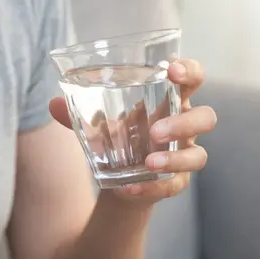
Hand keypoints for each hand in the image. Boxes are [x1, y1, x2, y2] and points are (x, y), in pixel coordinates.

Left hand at [49, 59, 216, 201]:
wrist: (119, 181)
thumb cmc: (116, 139)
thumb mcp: (97, 125)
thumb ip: (76, 114)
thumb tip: (53, 103)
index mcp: (170, 102)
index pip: (193, 79)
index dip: (189, 72)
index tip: (172, 70)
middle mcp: (184, 127)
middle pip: (206, 118)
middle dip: (184, 122)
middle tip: (155, 130)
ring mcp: (184, 156)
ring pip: (199, 155)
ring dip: (174, 159)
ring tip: (148, 163)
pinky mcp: (177, 183)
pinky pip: (174, 186)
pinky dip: (152, 188)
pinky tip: (129, 189)